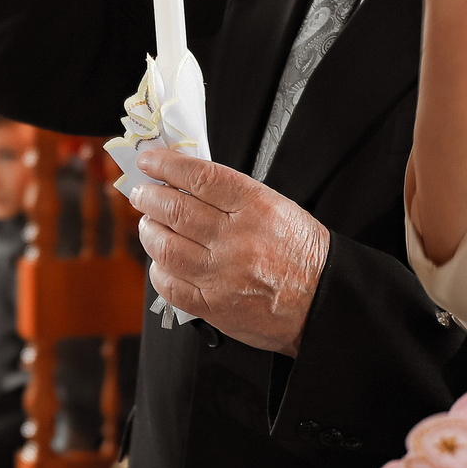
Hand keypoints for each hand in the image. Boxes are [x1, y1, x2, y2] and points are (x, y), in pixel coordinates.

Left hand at [128, 149, 328, 354]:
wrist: (324, 301)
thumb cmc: (301, 252)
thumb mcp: (276, 207)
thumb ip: (232, 195)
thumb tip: (184, 180)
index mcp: (256, 208)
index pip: (200, 177)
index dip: (166, 165)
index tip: (149, 160)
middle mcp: (236, 240)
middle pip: (175, 209)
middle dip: (149, 197)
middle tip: (142, 193)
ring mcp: (223, 275)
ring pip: (165, 247)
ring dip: (149, 231)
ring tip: (149, 225)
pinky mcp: (214, 307)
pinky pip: (170, 285)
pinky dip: (159, 270)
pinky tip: (162, 262)